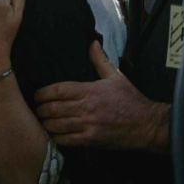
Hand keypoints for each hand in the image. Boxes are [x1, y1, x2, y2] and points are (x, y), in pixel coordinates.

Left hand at [34, 42, 169, 150]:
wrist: (146, 124)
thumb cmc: (130, 100)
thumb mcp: (116, 76)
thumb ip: (100, 60)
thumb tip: (93, 43)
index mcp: (90, 90)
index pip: (59, 90)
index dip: (43, 93)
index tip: (37, 95)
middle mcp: (87, 107)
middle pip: (54, 108)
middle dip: (41, 109)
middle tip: (37, 109)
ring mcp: (88, 125)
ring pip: (57, 125)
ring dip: (46, 123)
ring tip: (42, 121)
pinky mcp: (91, 139)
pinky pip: (67, 140)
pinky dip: (57, 138)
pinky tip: (54, 135)